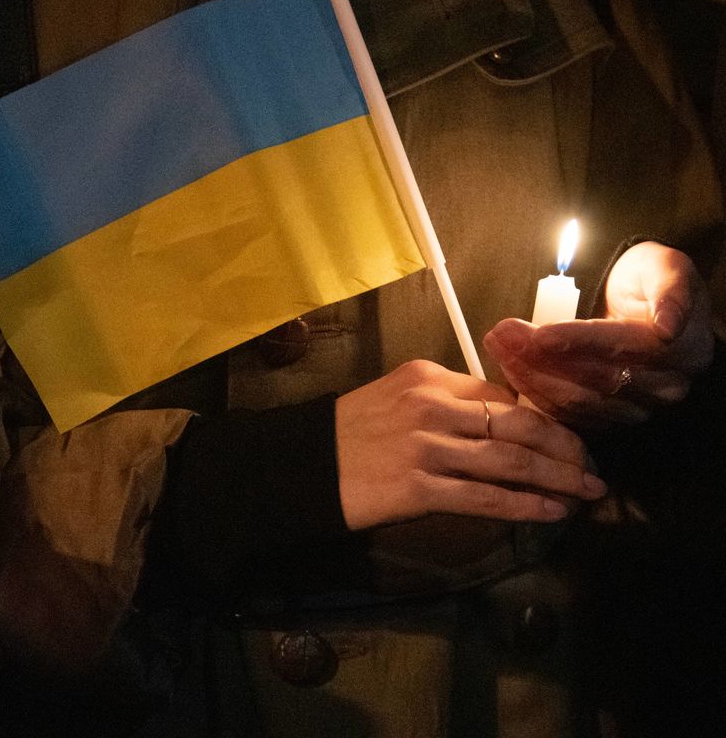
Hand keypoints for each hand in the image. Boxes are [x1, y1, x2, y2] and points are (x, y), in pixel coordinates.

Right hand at [335, 360, 601, 530]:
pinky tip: (550, 512)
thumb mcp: (394, 398)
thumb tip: (498, 422)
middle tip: (591, 467)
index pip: (500, 395)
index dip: (543, 418)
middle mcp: (432, 407)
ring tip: (586, 493)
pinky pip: (486, 498)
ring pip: (511, 462)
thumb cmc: (346, 434)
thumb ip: (443, 403)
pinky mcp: (419, 488)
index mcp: (426, 377)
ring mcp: (426, 448)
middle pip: (519, 424)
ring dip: (558, 478)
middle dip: (565, 447)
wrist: (299, 468)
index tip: (564, 437)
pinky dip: (525, 505)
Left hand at [485, 242, 712, 427]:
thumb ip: (671, 290)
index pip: (622, 346)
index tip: (539, 333)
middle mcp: (664, 386)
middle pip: (595, 378)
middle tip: (501, 333)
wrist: (646, 304)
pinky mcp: (608, 418)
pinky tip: (509, 366)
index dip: (578, 340)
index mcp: (684, 349)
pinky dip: (533, 390)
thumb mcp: (666, 267)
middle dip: (541, 356)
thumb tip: (668, 326)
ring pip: (576, 400)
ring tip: (498, 344)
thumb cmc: (650, 281)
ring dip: (530, 374)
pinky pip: (566, 414)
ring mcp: (636, 408)